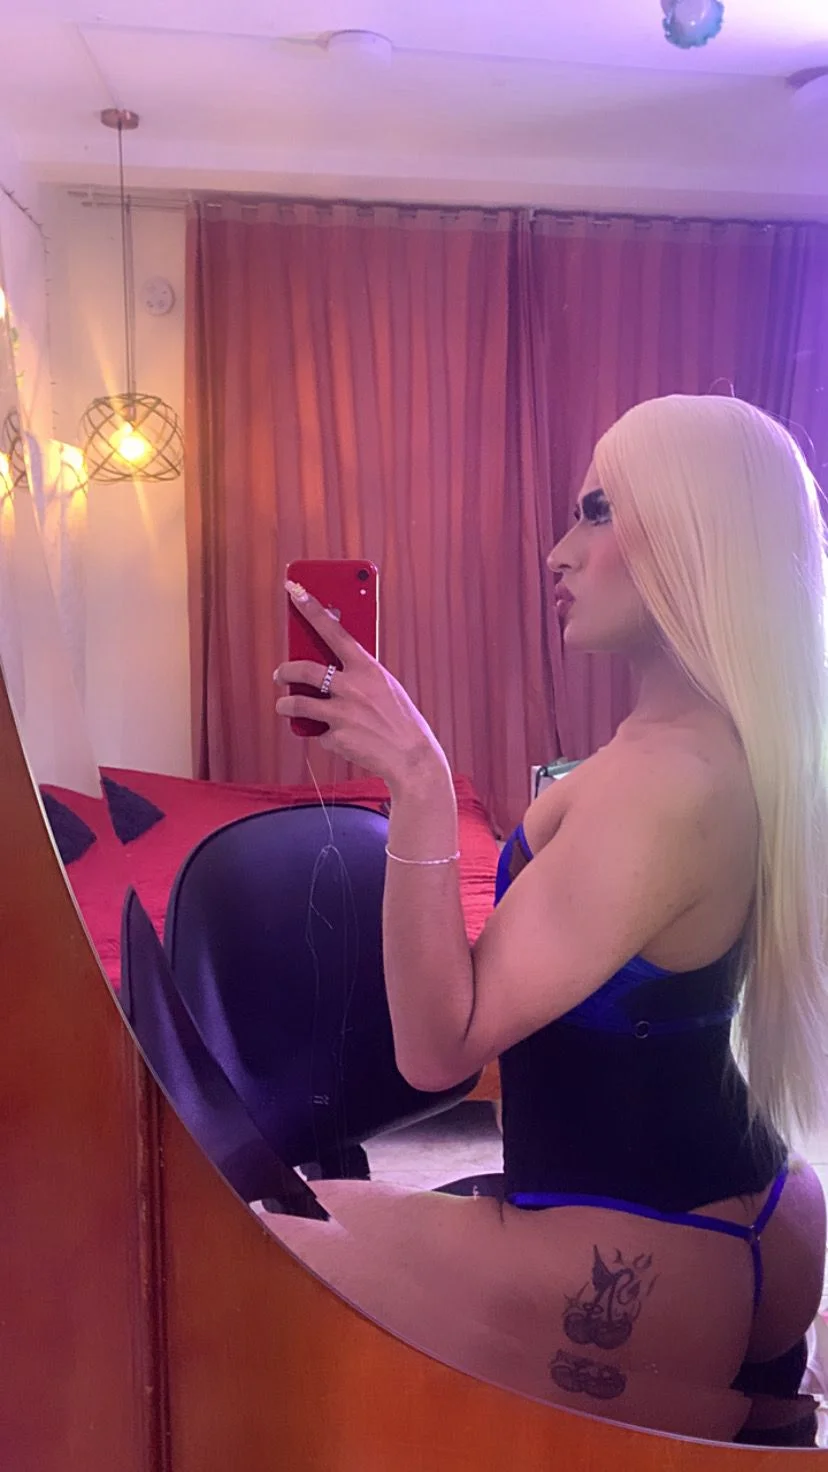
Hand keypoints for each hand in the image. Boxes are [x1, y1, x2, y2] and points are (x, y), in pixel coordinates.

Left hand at [274, 582, 448, 790]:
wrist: (412, 758)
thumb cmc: (399, 718)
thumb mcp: (384, 687)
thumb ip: (358, 675)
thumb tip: (327, 666)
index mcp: (367, 668)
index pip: (334, 630)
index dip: (312, 609)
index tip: (295, 589)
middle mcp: (352, 687)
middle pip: (304, 668)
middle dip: (286, 670)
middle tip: (280, 674)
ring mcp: (341, 713)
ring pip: (297, 703)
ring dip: (286, 704)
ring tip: (284, 705)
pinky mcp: (336, 737)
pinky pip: (319, 732)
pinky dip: (324, 734)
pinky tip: (340, 738)